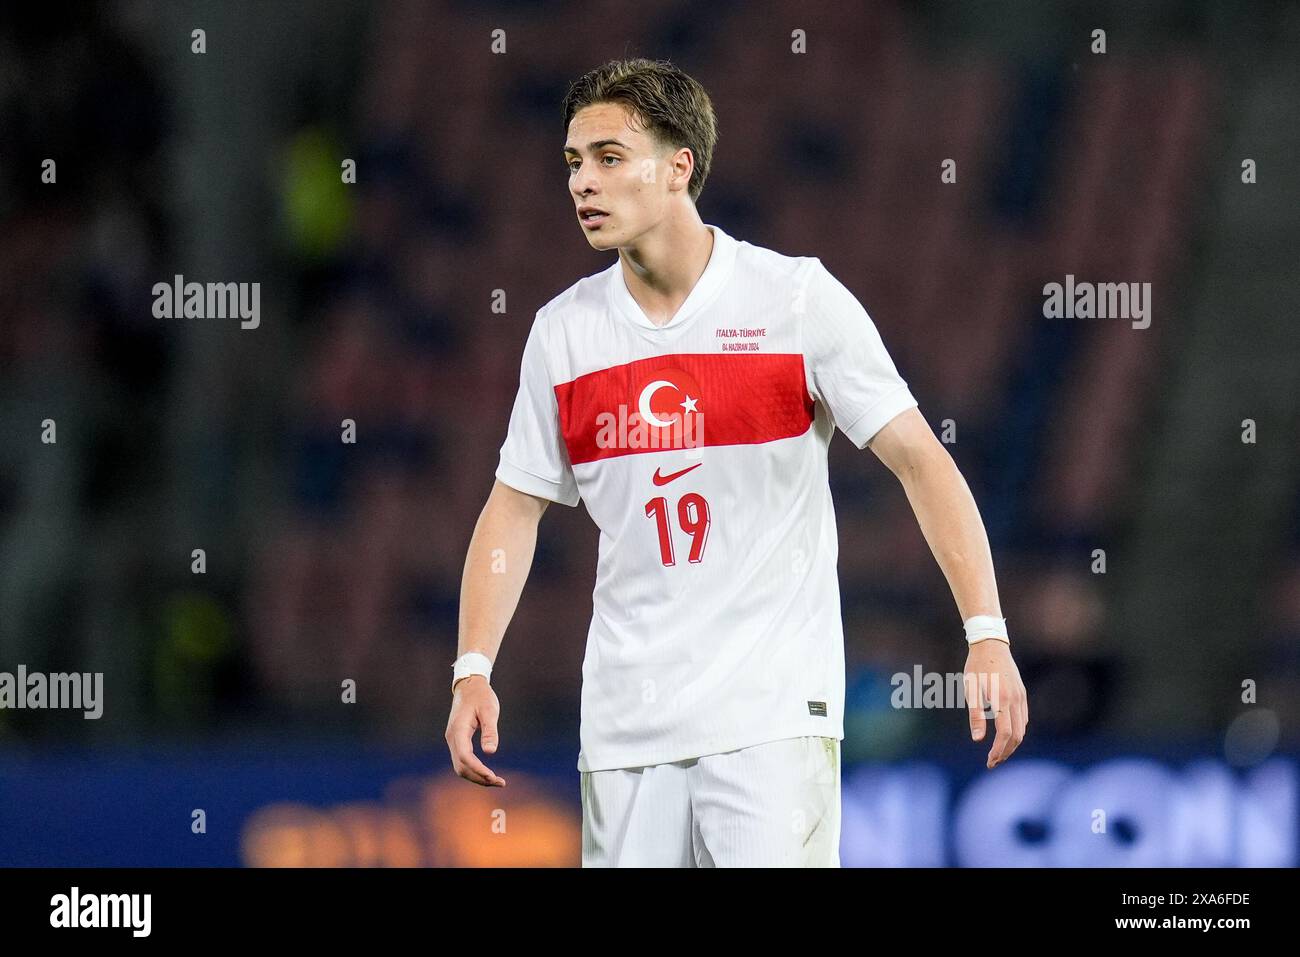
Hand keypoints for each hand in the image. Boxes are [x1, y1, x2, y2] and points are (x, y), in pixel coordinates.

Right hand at [445, 675, 506, 786]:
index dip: (478, 769)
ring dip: (476, 777)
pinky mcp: (457, 741)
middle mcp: (452, 738)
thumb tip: (490, 752)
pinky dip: (474, 770)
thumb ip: (490, 730)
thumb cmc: (481, 696)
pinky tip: (487, 773)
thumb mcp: (489, 710)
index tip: (493, 777)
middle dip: (479, 778)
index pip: (465, 757)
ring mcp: (453, 740)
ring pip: (460, 767)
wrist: (469, 686)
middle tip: (500, 782)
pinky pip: (462, 761)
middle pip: (461, 767)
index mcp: (459, 730)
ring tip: (496, 781)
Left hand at [964, 640, 1027, 768]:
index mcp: (1002, 699)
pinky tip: (1006, 735)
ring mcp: (1021, 696)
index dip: (998, 750)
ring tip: (998, 752)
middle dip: (1006, 752)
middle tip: (993, 762)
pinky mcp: (1022, 693)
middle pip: (1017, 735)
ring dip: (1012, 743)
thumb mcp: (970, 689)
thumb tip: (978, 739)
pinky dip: (1017, 731)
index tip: (989, 761)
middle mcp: (1015, 699)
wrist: (990, 644)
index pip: (1005, 734)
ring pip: (1022, 728)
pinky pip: (1023, 718)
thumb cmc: (976, 666)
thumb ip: (975, 715)